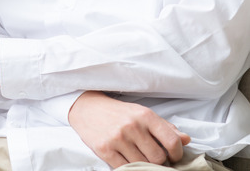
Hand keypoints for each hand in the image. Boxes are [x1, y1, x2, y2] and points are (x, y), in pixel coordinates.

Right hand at [69, 91, 190, 167]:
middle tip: (153, 157)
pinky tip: (127, 159)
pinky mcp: (104, 149)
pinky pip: (124, 168)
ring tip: (138, 156)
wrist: (86, 107)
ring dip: (143, 164)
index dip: (177, 154)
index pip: (172, 142)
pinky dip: (128, 167)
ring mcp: (117, 138)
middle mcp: (132, 126)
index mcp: (145, 115)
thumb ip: (165, 127)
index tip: (173, 156)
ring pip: (142, 165)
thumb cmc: (118, 112)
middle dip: (159, 161)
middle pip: (158, 158)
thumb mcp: (142, 113)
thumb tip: (186, 140)